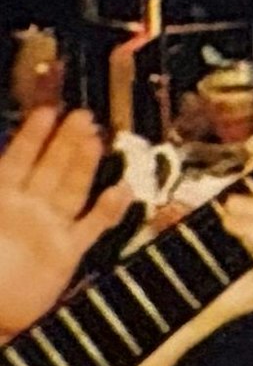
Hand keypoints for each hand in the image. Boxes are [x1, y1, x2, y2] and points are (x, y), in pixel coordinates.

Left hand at [0, 109, 132, 335]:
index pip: (17, 159)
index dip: (32, 136)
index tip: (47, 112)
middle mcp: (27, 210)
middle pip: (51, 167)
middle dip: (66, 141)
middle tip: (82, 117)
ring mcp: (48, 229)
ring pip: (72, 188)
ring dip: (85, 164)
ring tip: (97, 139)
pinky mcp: (67, 252)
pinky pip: (92, 225)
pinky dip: (108, 208)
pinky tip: (121, 191)